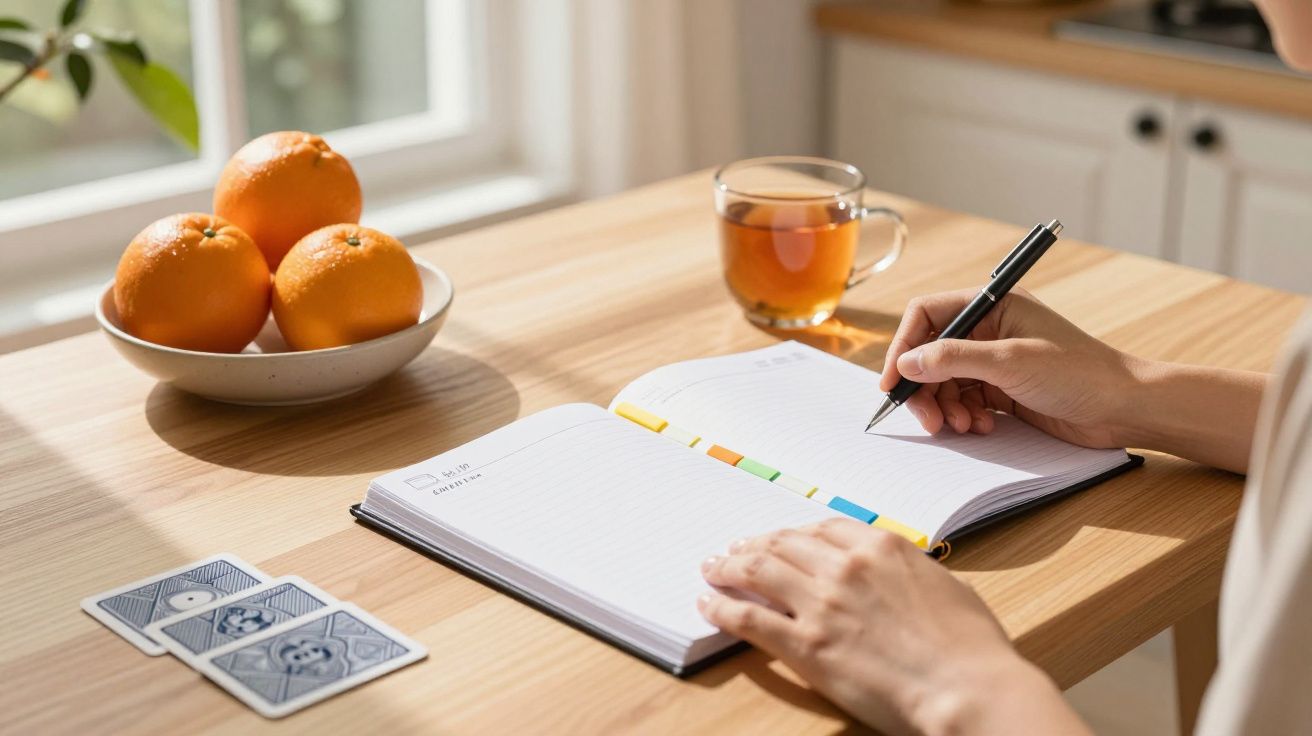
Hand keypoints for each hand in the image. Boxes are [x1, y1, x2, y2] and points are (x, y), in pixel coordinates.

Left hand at [698, 520, 1088, 734]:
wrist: (968, 687)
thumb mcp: (944, 586)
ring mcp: (822, 603)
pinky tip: (709, 603)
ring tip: (713, 569)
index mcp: (882, 547)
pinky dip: (723, 606)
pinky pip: (749, 617)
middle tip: (735, 550)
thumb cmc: (970, 647)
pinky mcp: (806, 644)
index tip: (780, 538)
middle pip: (784, 543)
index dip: (793, 533)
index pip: (822, 528)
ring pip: (759, 569)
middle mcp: (845, 566)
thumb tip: (896, 575)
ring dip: (729, 566)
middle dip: (754, 544)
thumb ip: (907, 573)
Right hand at [879, 288, 1139, 447]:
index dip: (904, 347)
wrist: (1125, 408)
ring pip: (945, 381)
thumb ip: (953, 358)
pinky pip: (964, 400)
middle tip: (928, 420)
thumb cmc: (1079, 373)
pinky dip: (964, 416)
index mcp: (992, 305)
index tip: (893, 382)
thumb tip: (906, 363)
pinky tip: (981, 426)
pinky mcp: (1003, 389)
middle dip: (925, 388)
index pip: (927, 315)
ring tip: (963, 426)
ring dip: (946, 406)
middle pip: (931, 353)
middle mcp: (989, 329)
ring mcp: (995, 360)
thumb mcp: (1010, 361)